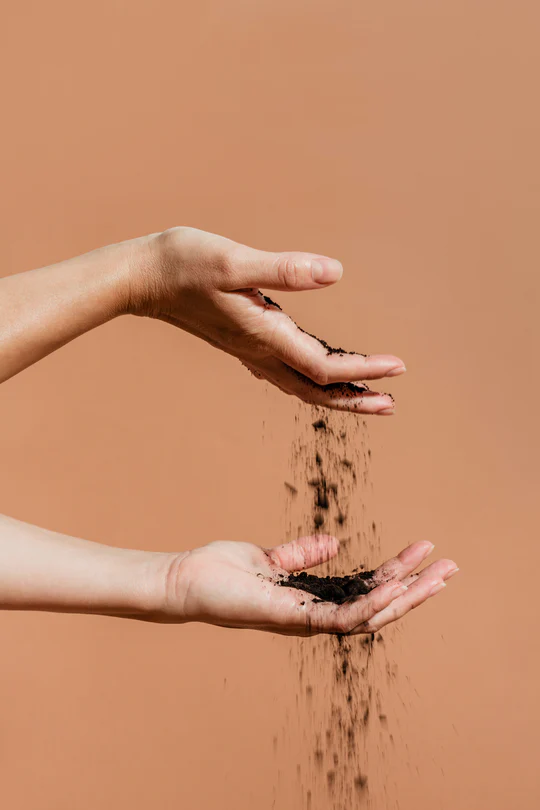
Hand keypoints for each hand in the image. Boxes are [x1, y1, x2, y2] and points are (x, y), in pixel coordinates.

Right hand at [129, 227, 405, 413]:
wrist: (141, 279)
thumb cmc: (183, 264)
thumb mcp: (234, 261)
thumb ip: (284, 270)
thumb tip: (335, 273)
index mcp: (264, 335)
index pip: (324, 368)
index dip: (364, 371)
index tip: (398, 368)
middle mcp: (259, 351)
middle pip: (316, 390)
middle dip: (355, 399)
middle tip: (391, 405)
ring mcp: (249, 351)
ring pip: (301, 385)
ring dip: (335, 395)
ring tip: (366, 397)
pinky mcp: (242, 342)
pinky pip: (285, 374)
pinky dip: (311, 381)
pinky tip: (319, 376)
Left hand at [157, 536, 457, 634]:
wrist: (184, 580)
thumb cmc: (221, 571)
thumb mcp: (270, 556)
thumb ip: (301, 554)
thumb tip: (334, 543)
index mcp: (313, 599)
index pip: (367, 588)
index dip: (399, 572)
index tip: (425, 549)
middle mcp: (314, 615)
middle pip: (378, 606)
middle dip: (417, 589)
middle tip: (450, 567)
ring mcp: (305, 621)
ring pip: (369, 616)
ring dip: (406, 596)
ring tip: (437, 573)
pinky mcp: (290, 619)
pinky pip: (340, 618)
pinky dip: (370, 604)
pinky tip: (395, 586)